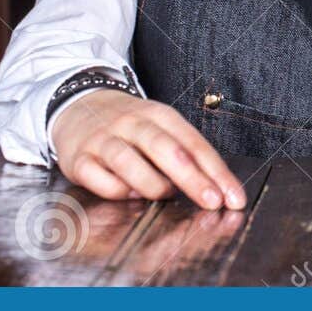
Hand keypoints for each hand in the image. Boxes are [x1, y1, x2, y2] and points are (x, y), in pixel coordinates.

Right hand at [50, 90, 245, 210]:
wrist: (78, 108)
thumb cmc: (129, 126)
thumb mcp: (160, 128)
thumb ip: (184, 154)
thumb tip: (215, 190)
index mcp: (158, 115)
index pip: (193, 143)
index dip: (216, 172)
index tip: (233, 198)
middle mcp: (131, 124)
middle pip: (165, 149)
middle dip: (193, 179)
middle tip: (212, 202)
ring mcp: (103, 140)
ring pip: (129, 163)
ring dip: (152, 184)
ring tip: (163, 195)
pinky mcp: (78, 159)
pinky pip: (98, 179)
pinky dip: (116, 191)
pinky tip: (128, 194)